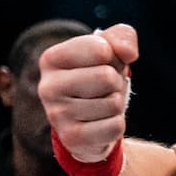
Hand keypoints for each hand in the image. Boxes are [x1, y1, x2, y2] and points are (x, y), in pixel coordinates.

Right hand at [38, 24, 138, 164]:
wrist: (91, 121)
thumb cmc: (99, 77)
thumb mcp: (111, 49)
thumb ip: (122, 36)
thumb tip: (128, 53)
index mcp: (51, 59)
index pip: (100, 49)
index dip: (112, 56)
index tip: (101, 64)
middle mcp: (47, 87)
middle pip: (106, 77)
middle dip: (115, 82)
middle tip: (103, 88)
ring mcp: (57, 115)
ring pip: (113, 103)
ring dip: (115, 104)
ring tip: (99, 105)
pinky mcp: (72, 138)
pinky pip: (115, 127)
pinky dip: (116, 125)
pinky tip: (100, 124)